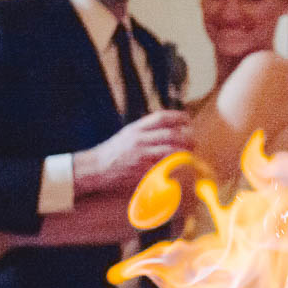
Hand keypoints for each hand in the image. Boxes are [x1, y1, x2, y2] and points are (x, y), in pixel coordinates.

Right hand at [74, 110, 194, 197]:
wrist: (94, 168)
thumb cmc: (114, 152)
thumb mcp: (128, 134)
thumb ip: (146, 130)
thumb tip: (169, 128)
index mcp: (136, 128)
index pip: (162, 117)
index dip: (179, 117)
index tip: (188, 121)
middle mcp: (139, 139)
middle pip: (171, 134)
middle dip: (186, 138)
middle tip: (193, 143)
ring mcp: (140, 155)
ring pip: (170, 151)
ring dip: (184, 153)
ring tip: (190, 156)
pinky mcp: (140, 171)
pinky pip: (163, 167)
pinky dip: (174, 167)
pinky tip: (180, 168)